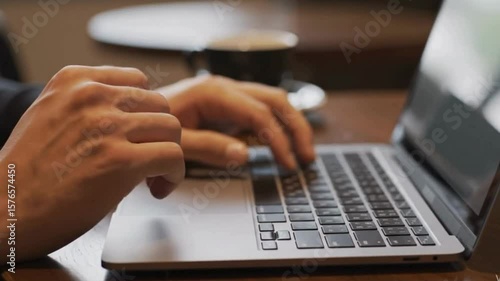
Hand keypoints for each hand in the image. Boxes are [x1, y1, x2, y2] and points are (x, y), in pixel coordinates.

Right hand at [0, 66, 183, 261]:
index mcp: (75, 82)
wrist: (3, 209)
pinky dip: (174, 174)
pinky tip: (157, 187)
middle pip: (160, 105)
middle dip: (159, 133)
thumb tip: (131, 113)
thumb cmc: (27, 171)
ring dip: (169, 154)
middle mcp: (92, 97)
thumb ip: (89, 106)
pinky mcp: (120, 160)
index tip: (142, 132)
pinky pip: (173, 156)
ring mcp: (107, 127)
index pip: (138, 81)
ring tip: (153, 175)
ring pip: (171, 128)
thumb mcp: (51, 114)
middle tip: (150, 157)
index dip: (146, 112)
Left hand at [157, 75, 314, 169]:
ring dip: (290, 126)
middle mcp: (225, 88)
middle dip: (296, 128)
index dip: (278, 140)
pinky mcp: (227, 106)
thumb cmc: (150, 128)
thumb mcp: (175, 143)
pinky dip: (275, 128)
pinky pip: (259, 112)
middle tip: (308, 157)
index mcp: (214, 92)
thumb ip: (209, 147)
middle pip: (275, 100)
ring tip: (301, 152)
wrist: (134, 118)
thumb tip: (245, 154)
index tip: (288, 164)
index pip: (260, 114)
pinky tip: (277, 148)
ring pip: (272, 103)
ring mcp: (228, 95)